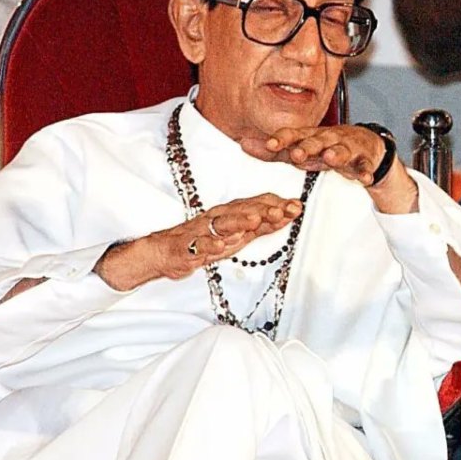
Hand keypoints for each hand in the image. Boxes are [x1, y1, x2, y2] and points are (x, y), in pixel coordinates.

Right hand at [94, 194, 302, 290]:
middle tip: (285, 210)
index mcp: (230, 214)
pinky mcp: (186, 249)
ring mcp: (201, 233)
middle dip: (265, 210)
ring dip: (239, 222)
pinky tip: (221, 246)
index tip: (298, 206)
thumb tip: (288, 214)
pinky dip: (210, 246)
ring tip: (256, 222)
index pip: (256, 205)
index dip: (277, 205)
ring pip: (222, 225)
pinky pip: (198, 247)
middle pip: (243, 211)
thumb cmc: (203, 242)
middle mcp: (216, 219)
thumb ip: (260, 226)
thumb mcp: (236, 234)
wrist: (162, 253)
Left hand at [243, 125, 390, 183]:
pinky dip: (365, 171)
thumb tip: (243, 143)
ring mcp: (347, 148)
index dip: (282, 139)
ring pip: (342, 150)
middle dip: (307, 147)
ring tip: (331, 158)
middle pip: (317, 141)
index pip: (294, 134)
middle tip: (297, 154)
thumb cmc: (326, 148)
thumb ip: (274, 151)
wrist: (364, 145)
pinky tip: (364, 177)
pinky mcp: (363, 160)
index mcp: (310, 137)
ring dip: (336, 154)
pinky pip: (365, 166)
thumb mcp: (300, 149)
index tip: (269, 144)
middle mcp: (328, 139)